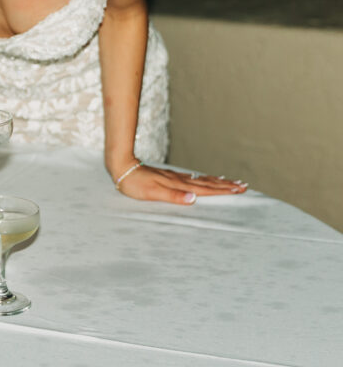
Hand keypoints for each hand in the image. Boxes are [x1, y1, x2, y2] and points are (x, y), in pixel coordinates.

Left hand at [115, 162, 247, 204]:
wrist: (122, 167)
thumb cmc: (135, 183)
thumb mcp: (152, 193)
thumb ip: (173, 196)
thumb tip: (193, 199)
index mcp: (178, 185)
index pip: (205, 190)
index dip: (222, 190)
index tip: (239, 190)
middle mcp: (180, 180)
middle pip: (207, 183)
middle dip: (226, 185)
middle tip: (244, 186)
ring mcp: (175, 177)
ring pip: (201, 180)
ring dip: (217, 182)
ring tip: (231, 182)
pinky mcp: (169, 176)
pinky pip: (192, 178)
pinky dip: (203, 179)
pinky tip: (205, 179)